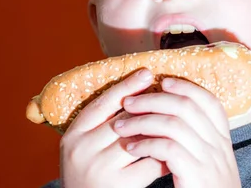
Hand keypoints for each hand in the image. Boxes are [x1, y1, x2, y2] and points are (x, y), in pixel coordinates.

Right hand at [59, 68, 169, 187]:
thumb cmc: (87, 175)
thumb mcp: (84, 148)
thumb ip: (99, 126)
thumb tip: (133, 95)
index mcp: (73, 135)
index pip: (103, 103)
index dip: (126, 86)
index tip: (147, 72)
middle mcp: (83, 150)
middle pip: (124, 119)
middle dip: (149, 108)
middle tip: (171, 95)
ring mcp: (100, 168)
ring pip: (140, 139)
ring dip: (160, 130)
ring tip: (177, 120)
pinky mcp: (120, 185)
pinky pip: (150, 162)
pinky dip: (164, 154)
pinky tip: (174, 150)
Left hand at [113, 77, 240, 187]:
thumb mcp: (208, 162)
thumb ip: (196, 140)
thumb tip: (168, 115)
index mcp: (223, 140)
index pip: (210, 102)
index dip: (186, 87)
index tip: (163, 82)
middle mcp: (219, 146)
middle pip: (186, 107)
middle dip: (153, 100)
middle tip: (128, 102)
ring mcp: (209, 161)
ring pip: (173, 125)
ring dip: (142, 121)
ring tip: (121, 126)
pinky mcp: (195, 176)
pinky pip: (168, 149)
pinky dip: (146, 145)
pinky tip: (131, 148)